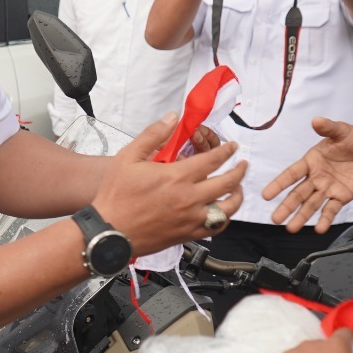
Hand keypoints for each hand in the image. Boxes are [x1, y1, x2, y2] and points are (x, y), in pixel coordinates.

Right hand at [94, 114, 246, 254]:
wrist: (109, 232)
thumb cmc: (116, 196)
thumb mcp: (129, 157)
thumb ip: (153, 135)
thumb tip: (172, 117)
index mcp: (177, 177)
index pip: (213, 160)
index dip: (227, 151)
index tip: (233, 147)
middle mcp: (189, 198)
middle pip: (227, 183)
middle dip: (239, 171)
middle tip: (242, 164)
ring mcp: (191, 219)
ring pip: (227, 208)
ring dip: (237, 196)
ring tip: (238, 188)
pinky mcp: (188, 235)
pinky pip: (216, 228)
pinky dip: (225, 218)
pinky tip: (223, 212)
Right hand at [262, 117, 352, 232]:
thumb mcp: (342, 131)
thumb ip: (329, 128)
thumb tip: (316, 120)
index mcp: (311, 161)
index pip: (292, 174)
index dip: (279, 184)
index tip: (266, 195)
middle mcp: (316, 177)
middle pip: (298, 194)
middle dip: (287, 206)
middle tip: (275, 219)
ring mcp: (327, 189)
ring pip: (311, 205)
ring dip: (301, 216)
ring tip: (291, 229)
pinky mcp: (341, 197)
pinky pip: (331, 209)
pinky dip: (325, 219)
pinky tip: (319, 229)